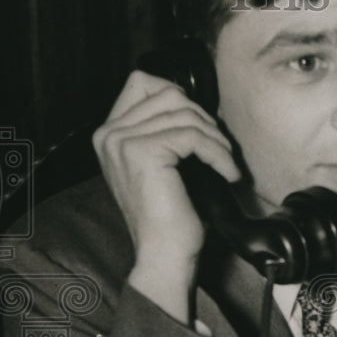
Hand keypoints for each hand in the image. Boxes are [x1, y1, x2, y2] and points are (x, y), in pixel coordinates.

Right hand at [93, 70, 240, 321]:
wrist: (163, 254)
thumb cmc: (168, 217)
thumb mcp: (162, 166)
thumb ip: (164, 132)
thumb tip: (197, 107)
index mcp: (109, 135)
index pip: (142, 82)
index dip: (179, 96)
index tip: (202, 126)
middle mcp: (109, 134)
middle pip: (169, 94)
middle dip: (203, 119)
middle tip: (220, 149)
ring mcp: (122, 141)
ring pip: (185, 114)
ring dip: (215, 138)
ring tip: (225, 164)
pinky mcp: (143, 152)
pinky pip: (193, 136)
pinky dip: (218, 154)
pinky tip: (227, 174)